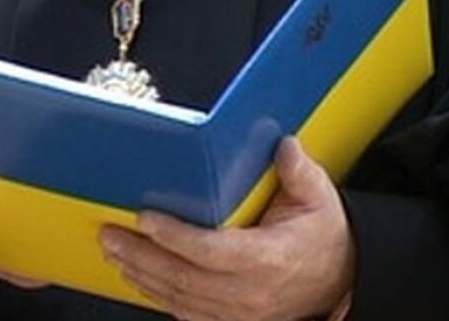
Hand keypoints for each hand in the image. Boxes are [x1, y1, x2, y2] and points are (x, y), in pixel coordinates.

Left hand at [99, 137, 354, 320]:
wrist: (339, 278)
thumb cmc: (323, 236)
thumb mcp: (319, 198)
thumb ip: (298, 171)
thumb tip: (282, 145)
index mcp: (268, 258)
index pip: (211, 251)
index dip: (174, 237)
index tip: (145, 218)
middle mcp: (251, 292)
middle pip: (183, 278)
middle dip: (141, 255)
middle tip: (110, 234)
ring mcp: (240, 313)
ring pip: (178, 298)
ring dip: (142, 275)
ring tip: (115, 251)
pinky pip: (186, 313)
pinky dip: (157, 295)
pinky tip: (139, 277)